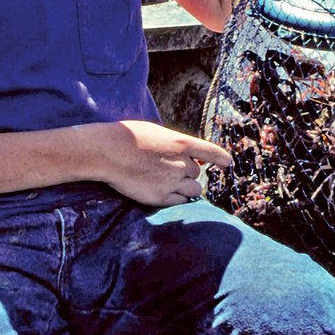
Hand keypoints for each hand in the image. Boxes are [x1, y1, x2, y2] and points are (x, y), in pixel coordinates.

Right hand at [101, 120, 230, 206]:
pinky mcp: (160, 198)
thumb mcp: (156, 132)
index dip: (221, 159)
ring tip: (169, 184)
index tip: (227, 163)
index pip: (211, 152)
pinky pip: (180, 201)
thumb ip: (173, 144)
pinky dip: (176, 198)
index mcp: (182, 144)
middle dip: (188, 174)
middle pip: (197, 174)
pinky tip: (163, 192)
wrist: (107, 152)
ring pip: (194, 190)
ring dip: (186, 188)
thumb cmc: (127, 137)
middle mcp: (181, 164)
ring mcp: (172, 182)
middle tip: (171, 171)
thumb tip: (183, 153)